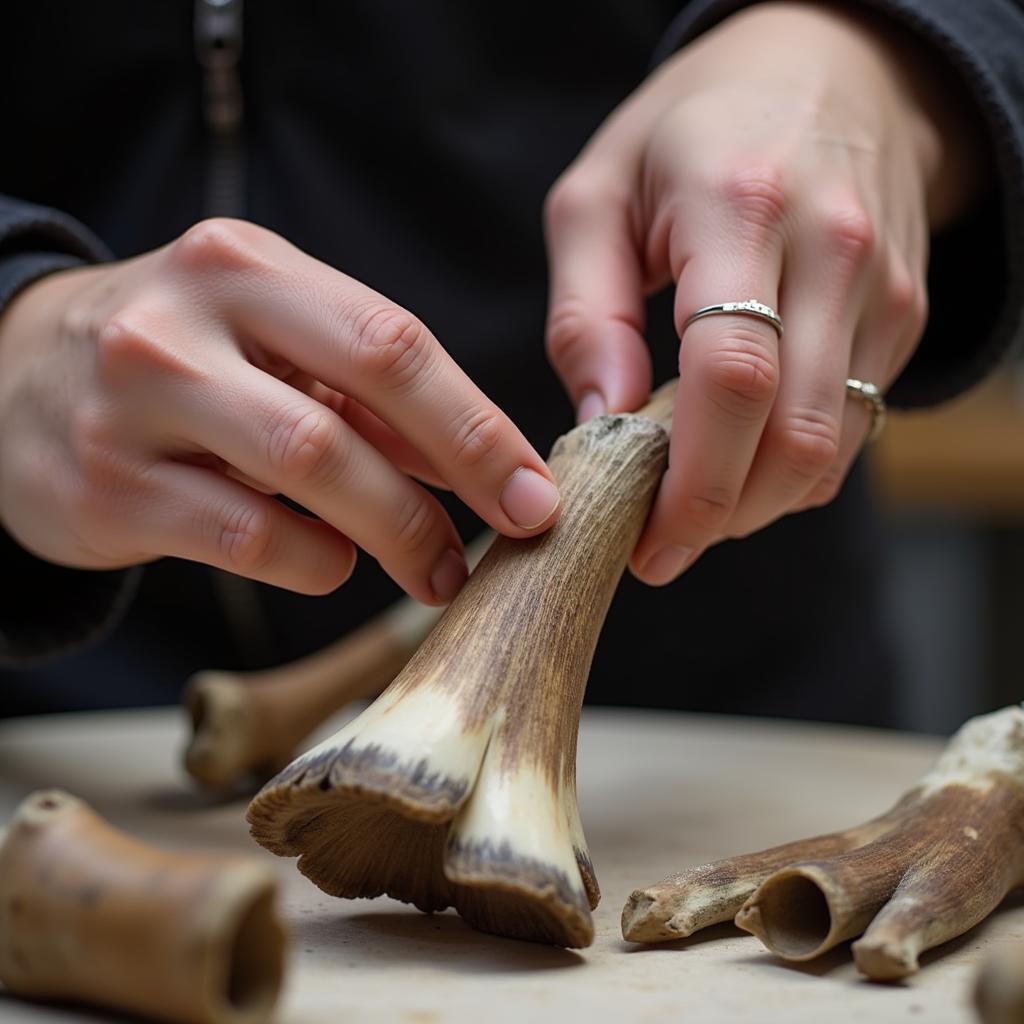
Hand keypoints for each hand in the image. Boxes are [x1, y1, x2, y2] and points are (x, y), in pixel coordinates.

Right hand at [0, 219, 560, 602]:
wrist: (13, 377)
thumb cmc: (179, 360)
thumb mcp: (266, 343)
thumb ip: (365, 394)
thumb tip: (478, 461)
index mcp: (248, 268)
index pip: (394, 341)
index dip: (478, 423)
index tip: (538, 489)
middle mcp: (186, 320)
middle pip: (356, 400)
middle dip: (458, 473)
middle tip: (516, 533)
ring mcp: (136, 402)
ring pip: (305, 469)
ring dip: (395, 530)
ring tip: (436, 568)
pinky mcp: (105, 487)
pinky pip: (245, 536)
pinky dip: (311, 560)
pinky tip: (331, 562)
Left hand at [544, 2, 981, 583]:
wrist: (832, 69)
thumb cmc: (693, 130)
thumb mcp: (599, 193)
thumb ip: (586, 311)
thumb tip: (600, 422)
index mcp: (742, 208)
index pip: (733, 376)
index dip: (690, 483)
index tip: (643, 541)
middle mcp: (832, 253)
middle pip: (793, 437)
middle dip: (721, 517)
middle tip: (657, 550)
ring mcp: (882, 291)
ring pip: (831, 450)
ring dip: (754, 504)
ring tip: (688, 509)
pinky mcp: (903, 318)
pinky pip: (851, 429)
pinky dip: (789, 470)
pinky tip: (736, 463)